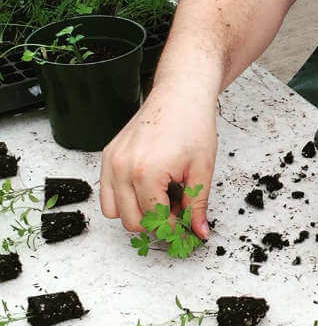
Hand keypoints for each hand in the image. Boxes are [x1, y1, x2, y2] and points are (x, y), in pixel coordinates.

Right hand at [100, 84, 216, 238]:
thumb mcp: (202, 169)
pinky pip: (107, 192)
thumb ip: (198, 205)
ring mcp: (112, 161)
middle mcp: (122, 168)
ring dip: (138, 213)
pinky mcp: (108, 155)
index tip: (187, 226)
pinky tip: (148, 187)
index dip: (174, 227)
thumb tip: (199, 230)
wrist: (181, 94)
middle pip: (132, 221)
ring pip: (114, 212)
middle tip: (178, 210)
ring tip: (162, 197)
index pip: (155, 220)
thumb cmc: (193, 124)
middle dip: (157, 222)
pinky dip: (124, 198)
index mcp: (147, 173)